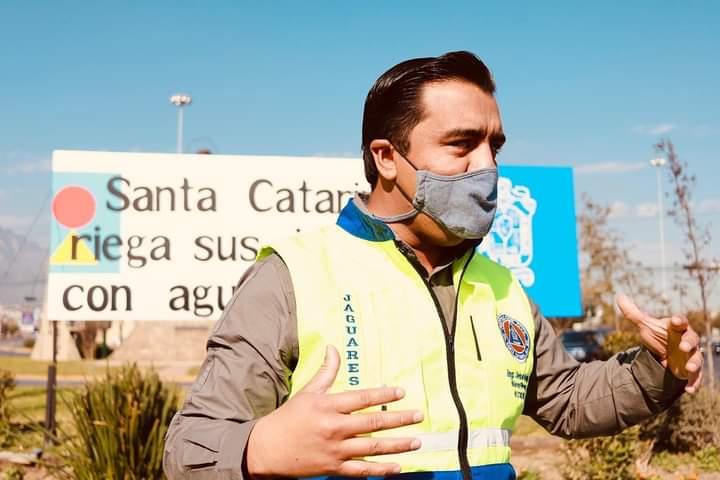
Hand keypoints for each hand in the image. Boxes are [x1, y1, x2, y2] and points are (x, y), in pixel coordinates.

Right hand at [245, 345, 422, 476]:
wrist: (265, 449)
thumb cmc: (288, 418)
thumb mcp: (307, 391)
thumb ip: (326, 372)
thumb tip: (333, 347)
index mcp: (328, 406)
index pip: (362, 398)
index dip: (383, 394)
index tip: (401, 392)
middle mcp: (334, 427)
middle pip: (373, 422)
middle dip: (399, 419)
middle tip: (418, 415)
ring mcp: (335, 450)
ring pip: (373, 447)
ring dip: (397, 444)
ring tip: (416, 441)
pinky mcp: (333, 468)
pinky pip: (362, 470)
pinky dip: (381, 470)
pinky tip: (398, 467)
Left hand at [617, 294, 703, 393]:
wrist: (665, 354)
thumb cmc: (658, 336)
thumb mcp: (645, 325)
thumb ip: (633, 313)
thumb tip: (619, 296)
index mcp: (678, 327)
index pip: (681, 321)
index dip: (679, 320)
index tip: (675, 320)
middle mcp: (688, 340)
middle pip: (692, 339)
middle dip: (689, 342)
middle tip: (682, 346)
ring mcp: (691, 355)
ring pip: (697, 358)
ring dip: (695, 363)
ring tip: (689, 367)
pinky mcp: (692, 370)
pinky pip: (696, 377)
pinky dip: (694, 383)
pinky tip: (690, 390)